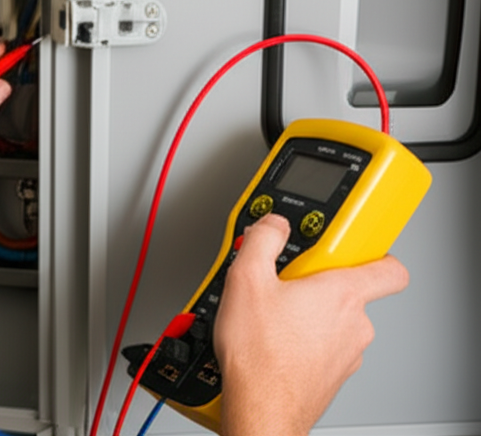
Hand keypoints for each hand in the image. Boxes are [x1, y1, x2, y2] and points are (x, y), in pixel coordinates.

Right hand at [214, 213, 408, 435]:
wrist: (261, 409)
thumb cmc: (260, 355)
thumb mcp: (246, 279)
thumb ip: (264, 240)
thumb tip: (273, 224)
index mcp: (343, 294)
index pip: (388, 267)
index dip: (371, 253)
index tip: (343, 247)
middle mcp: (355, 324)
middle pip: (350, 292)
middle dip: (317, 284)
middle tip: (283, 285)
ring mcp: (348, 354)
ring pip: (336, 322)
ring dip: (308, 315)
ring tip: (270, 317)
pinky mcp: (333, 375)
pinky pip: (324, 347)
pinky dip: (302, 341)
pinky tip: (272, 341)